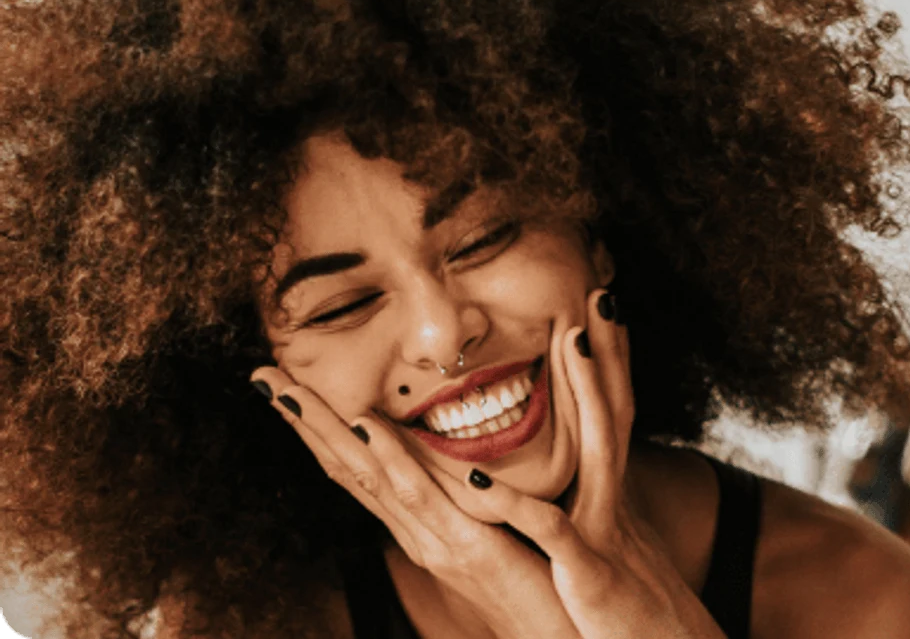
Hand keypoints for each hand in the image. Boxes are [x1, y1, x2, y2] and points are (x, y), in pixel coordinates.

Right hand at [249, 370, 581, 638]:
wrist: (566, 636)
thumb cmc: (535, 578)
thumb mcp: (489, 526)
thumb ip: (463, 493)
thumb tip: (445, 450)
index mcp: (418, 523)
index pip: (356, 468)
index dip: (318, 429)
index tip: (286, 388)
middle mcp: (414, 531)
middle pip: (346, 468)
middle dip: (304, 422)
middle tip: (264, 377)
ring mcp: (434, 540)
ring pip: (368, 476)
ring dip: (327, 431)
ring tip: (291, 392)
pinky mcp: (467, 547)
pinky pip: (420, 497)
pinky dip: (390, 459)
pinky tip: (367, 425)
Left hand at [465, 288, 727, 638]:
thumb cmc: (633, 617)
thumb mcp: (615, 551)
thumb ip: (594, 509)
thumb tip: (583, 475)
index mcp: (612, 499)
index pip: (612, 415)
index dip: (608, 363)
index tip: (599, 310)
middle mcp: (615, 506)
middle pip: (617, 413)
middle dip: (610, 353)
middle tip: (603, 292)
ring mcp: (606, 536)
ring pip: (598, 453)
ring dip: (587, 395)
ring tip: (572, 340)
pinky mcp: (590, 576)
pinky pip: (551, 534)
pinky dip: (518, 506)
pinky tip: (481, 480)